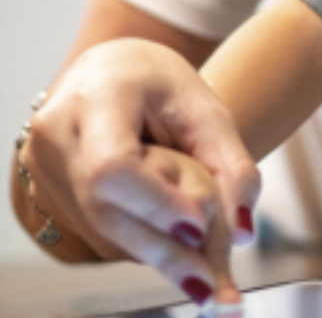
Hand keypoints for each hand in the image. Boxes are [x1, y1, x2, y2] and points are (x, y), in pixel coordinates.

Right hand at [21, 39, 259, 299]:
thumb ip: (232, 165)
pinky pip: (98, 228)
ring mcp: (45, 163)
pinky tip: (178, 252)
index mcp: (98, 94)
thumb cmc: (162, 84)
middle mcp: (58, 130)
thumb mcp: (207, 110)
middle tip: (215, 283)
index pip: (114, 164)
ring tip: (207, 278)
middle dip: (164, 247)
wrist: (115, 71)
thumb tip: (244, 231)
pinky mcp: (50, 190)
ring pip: (101, 226)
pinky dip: (142, 242)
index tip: (200, 228)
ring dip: (156, 254)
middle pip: (107, 205)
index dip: (156, 202)